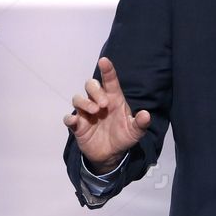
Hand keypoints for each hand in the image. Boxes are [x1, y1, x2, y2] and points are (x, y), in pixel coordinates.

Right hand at [63, 56, 150, 171]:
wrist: (111, 154)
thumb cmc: (123, 136)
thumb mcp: (135, 132)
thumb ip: (140, 123)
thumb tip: (146, 115)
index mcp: (114, 99)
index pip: (110, 81)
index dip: (107, 70)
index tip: (104, 60)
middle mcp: (98, 102)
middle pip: (91, 85)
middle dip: (95, 91)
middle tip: (103, 105)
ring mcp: (86, 113)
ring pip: (78, 98)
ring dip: (84, 102)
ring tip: (94, 112)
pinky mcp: (78, 126)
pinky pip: (68, 118)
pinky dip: (69, 118)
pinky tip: (75, 121)